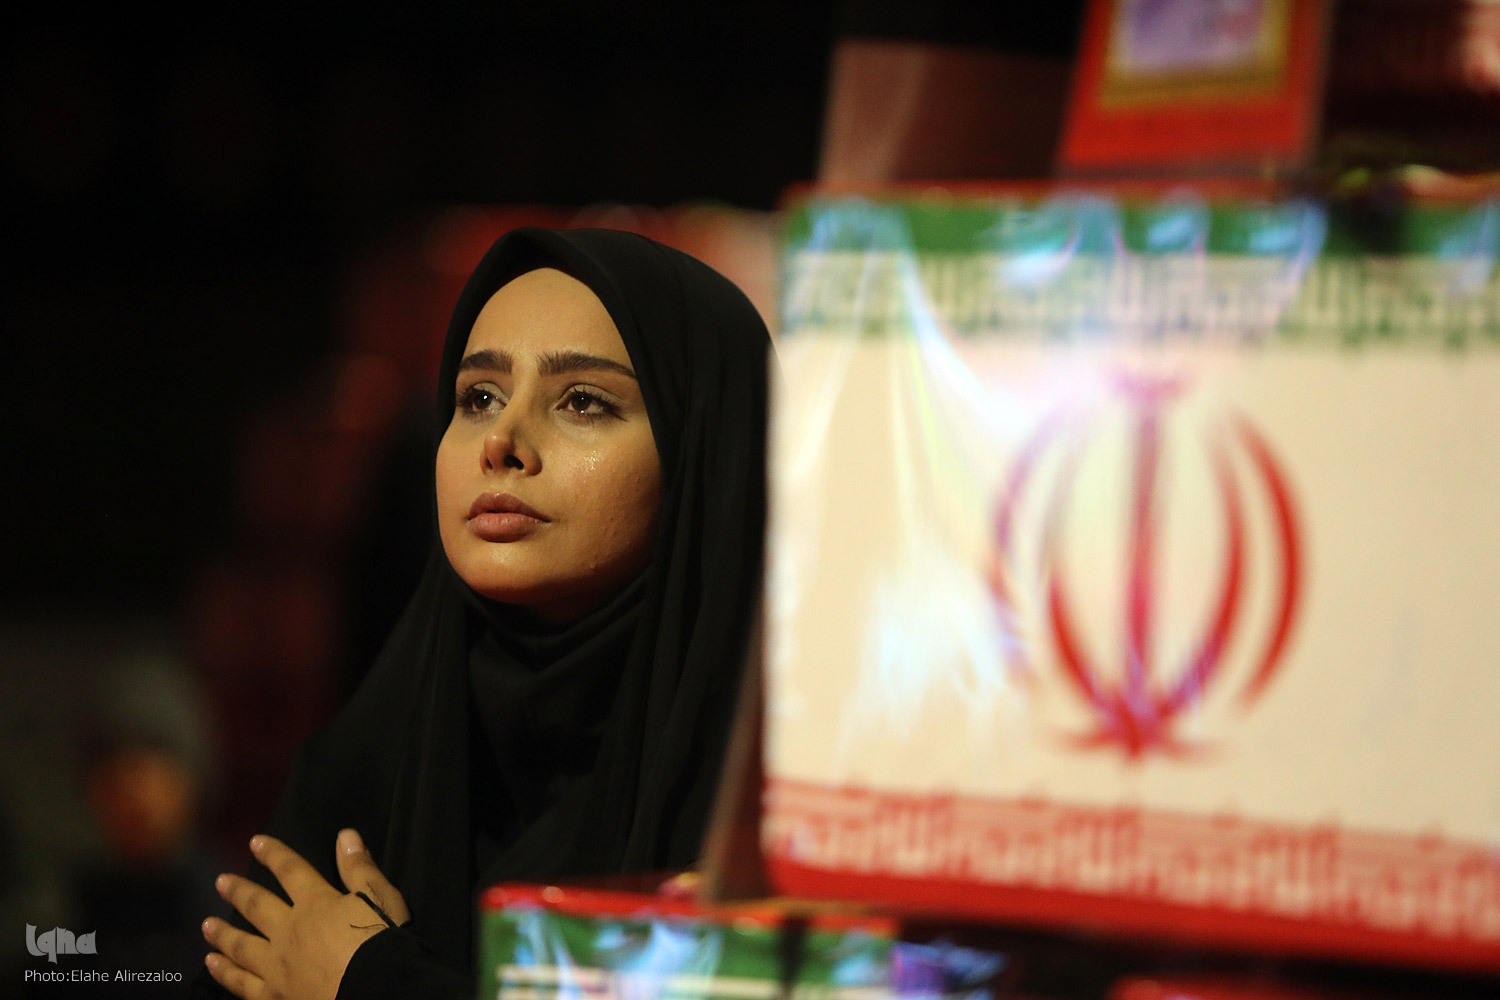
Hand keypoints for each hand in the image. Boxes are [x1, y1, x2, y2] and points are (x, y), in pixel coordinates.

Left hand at [202, 829, 410, 999]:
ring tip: (206, 925)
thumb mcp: (380, 897)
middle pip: (257, 906)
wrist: (374, 990)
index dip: (273, 853)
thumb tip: (344, 834)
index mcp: (315, 903)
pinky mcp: (273, 995)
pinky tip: (212, 965)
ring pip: (242, 945)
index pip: (290, 870)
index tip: (255, 842)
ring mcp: (277, 965)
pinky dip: (225, 973)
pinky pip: (242, 983)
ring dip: (223, 933)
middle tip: (220, 882)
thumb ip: (359, 867)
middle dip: (238, 892)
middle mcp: (289, 930)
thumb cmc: (380, 941)